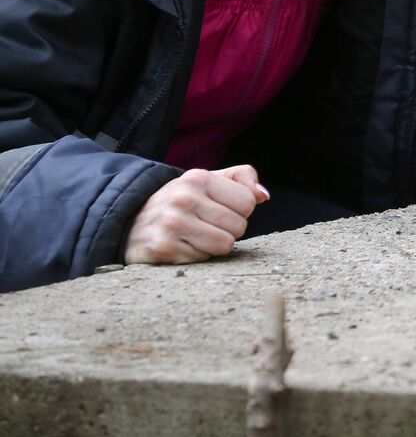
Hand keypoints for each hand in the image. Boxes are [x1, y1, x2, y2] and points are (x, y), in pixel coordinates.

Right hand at [123, 165, 269, 264]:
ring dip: (215, 245)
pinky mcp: (164, 248)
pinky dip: (197, 256)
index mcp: (198, 177)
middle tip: (207, 224)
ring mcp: (172, 224)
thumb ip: (242, 178)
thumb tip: (263, 195)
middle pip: (239, 226)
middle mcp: (184, 198)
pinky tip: (181, 245)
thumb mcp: (207, 180)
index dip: (239, 210)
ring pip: (225, 245)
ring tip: (196, 235)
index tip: (220, 209)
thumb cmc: (180, 200)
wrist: (130, 220)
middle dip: (228, 229)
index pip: (247, 202)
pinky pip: (204, 259)